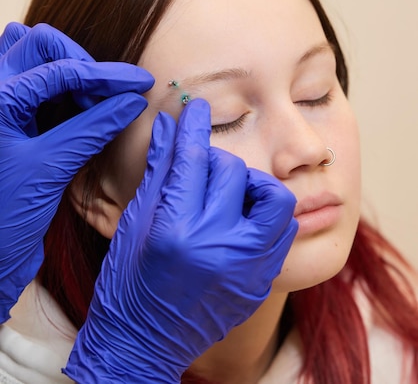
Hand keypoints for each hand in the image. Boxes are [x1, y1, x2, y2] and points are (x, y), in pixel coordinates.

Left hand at [0, 23, 153, 321]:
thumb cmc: (4, 219)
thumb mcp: (50, 168)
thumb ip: (92, 128)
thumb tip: (131, 101)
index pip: (58, 69)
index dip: (105, 75)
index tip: (139, 84)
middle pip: (40, 44)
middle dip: (82, 62)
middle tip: (111, 94)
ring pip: (32, 55)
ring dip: (67, 66)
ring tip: (95, 96)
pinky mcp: (8, 118)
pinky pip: (33, 81)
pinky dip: (60, 84)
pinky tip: (83, 105)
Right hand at [65, 99, 297, 383]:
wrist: (145, 343)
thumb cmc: (128, 280)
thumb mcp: (136, 221)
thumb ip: (159, 170)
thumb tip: (169, 126)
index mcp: (177, 228)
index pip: (193, 157)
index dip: (195, 125)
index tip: (199, 107)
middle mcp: (217, 246)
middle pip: (232, 170)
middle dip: (213, 162)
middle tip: (199, 172)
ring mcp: (246, 266)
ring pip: (274, 197)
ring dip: (252, 186)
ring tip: (232, 194)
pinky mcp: (261, 281)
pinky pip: (281, 231)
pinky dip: (264, 216)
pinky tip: (242, 219)